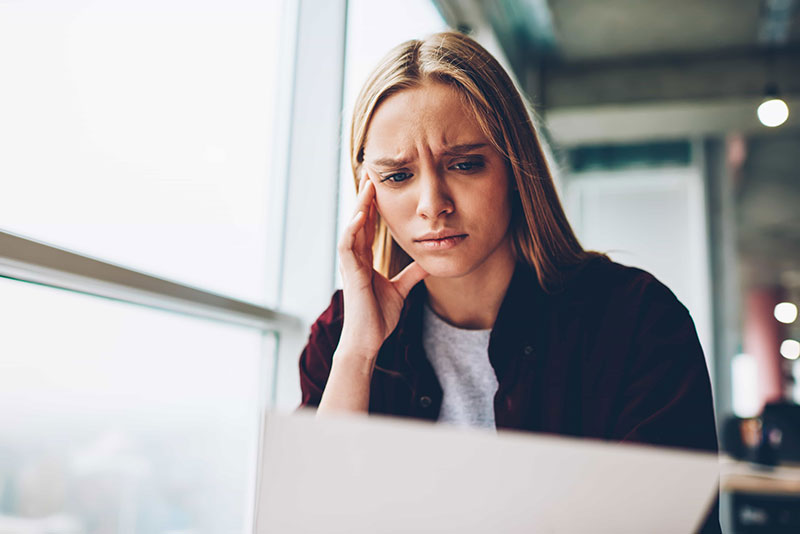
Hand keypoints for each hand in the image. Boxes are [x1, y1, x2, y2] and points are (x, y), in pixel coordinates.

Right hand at [337, 169, 428, 357]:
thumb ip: (412, 275)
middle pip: (358, 220)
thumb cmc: (379, 318)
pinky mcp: (350, 274)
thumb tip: (427, 263)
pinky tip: (361, 215)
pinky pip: (347, 246)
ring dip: (359, 206)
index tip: (381, 186)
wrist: (368, 340)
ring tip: (367, 186)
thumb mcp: (401, 290)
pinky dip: (353, 230)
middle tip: (372, 174)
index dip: (374, 206)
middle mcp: (355, 259)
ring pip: (352, 228)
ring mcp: (350, 265)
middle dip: (365, 197)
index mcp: (365, 260)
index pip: (368, 226)